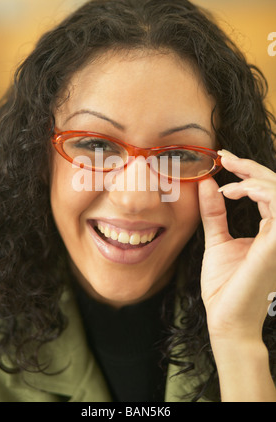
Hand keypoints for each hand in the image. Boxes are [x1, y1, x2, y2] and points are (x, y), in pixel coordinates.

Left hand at [198, 150, 275, 343]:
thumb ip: (214, 213)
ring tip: (228, 182)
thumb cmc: (224, 286)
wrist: (225, 318)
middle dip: (251, 166)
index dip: (248, 171)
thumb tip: (207, 184)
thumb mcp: (217, 240)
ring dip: (255, 178)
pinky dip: (257, 191)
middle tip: (224, 157)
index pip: (268, 192)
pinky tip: (233, 193)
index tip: (223, 159)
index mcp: (270, 231)